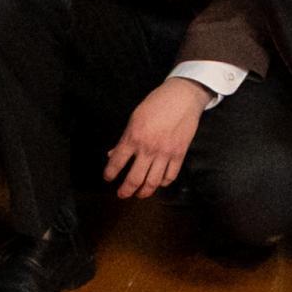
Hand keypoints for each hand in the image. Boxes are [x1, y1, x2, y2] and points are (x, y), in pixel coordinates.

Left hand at [104, 77, 206, 195]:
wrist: (183, 97)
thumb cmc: (157, 103)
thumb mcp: (135, 117)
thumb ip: (124, 138)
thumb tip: (113, 154)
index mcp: (133, 137)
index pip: (117, 162)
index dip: (110, 173)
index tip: (108, 178)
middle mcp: (148, 148)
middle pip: (134, 178)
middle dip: (126, 190)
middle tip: (122, 195)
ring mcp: (165, 153)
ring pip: (152, 182)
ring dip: (144, 192)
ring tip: (139, 194)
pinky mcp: (179, 154)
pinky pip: (170, 176)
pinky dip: (163, 183)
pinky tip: (158, 183)